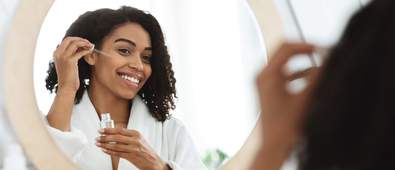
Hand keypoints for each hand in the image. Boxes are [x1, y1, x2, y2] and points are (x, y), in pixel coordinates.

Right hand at [53, 36, 93, 92]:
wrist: (66, 87)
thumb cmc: (68, 77)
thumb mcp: (67, 64)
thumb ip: (70, 54)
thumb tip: (80, 47)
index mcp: (56, 53)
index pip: (66, 40)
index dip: (76, 39)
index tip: (84, 42)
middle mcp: (58, 53)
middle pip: (70, 39)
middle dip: (81, 39)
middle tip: (89, 43)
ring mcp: (63, 57)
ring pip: (75, 43)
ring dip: (85, 43)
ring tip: (91, 46)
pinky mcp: (70, 61)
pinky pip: (80, 52)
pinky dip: (87, 50)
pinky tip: (91, 51)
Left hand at [96, 128, 168, 169]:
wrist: (154, 161)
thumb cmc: (146, 151)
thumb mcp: (139, 139)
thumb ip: (128, 136)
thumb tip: (115, 133)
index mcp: (136, 134)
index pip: (120, 130)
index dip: (109, 130)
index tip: (101, 130)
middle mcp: (135, 140)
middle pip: (117, 137)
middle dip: (105, 137)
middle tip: (97, 137)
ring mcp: (133, 149)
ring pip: (116, 146)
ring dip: (105, 144)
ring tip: (98, 143)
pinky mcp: (131, 156)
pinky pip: (118, 154)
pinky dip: (109, 151)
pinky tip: (104, 150)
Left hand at [251, 43, 318, 169]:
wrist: (274, 145)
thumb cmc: (285, 126)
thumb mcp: (305, 98)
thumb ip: (317, 76)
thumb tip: (327, 58)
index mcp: (267, 75)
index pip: (286, 48)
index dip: (306, 45)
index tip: (321, 48)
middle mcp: (262, 76)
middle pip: (284, 53)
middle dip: (304, 52)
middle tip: (321, 53)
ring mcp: (263, 83)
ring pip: (285, 65)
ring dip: (303, 65)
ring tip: (320, 68)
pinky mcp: (268, 90)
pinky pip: (284, 75)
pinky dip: (298, 75)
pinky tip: (312, 79)